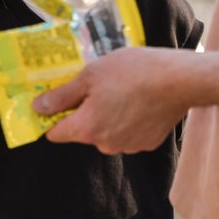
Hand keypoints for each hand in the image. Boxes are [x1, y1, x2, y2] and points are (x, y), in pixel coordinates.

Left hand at [33, 47, 190, 153]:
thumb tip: (38, 107)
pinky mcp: (146, 143)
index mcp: (87, 129)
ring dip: (107, 115)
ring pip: (105, 132)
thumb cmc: (133, 72)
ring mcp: (127, 146)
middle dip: (84, 111)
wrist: (179, 80)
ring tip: (121, 89)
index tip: (56, 101)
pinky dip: (128, 120)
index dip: (52, 117)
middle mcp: (104, 145)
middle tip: (96, 86)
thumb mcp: (91, 74)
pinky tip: (138, 99)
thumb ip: (62, 95)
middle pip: (82, 131)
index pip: (55, 134)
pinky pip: (127, 133)